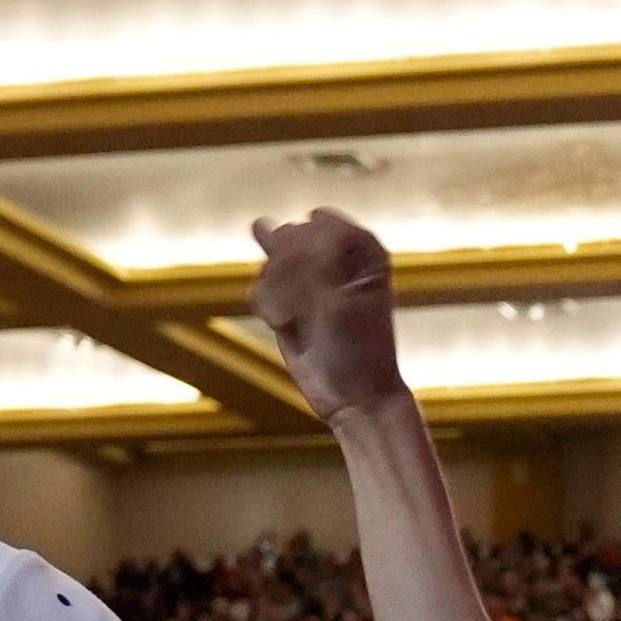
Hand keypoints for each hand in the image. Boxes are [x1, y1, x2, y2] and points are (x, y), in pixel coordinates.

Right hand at [247, 209, 406, 425]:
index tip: (323, 291)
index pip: (318, 226)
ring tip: (300, 320)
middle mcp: (334, 254)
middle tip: (311, 308)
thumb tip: (259, 223)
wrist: (354, 397)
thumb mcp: (337, 298)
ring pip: (271, 262)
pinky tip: (288, 326)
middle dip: (291, 276)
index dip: (312, 257)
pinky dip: (269, 308)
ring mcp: (308, 275)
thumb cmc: (359, 347)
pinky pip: (260, 287)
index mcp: (361, 246)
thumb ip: (301, 257)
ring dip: (279, 295)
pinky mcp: (286, 297)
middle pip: (290, 239)